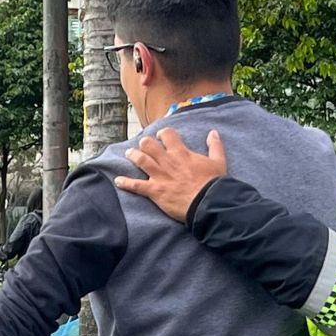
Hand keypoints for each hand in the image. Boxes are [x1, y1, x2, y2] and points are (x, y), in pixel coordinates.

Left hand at [114, 128, 229, 223]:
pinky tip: (118, 181)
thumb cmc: (213, 183)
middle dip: (144, 143)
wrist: (207, 202)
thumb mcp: (218, 161)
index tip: (161, 136)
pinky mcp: (155, 191)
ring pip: (140, 160)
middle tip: (143, 145)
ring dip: (133, 155)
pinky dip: (125, 183)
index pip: (167, 135)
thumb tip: (213, 133)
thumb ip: (215, 146)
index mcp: (181, 153)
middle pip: (149, 145)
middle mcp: (168, 161)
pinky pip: (136, 185)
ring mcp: (159, 176)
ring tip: (128, 154)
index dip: (163, 133)